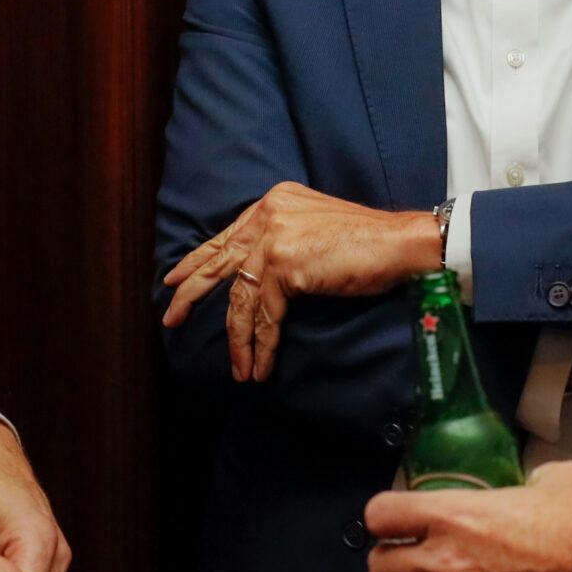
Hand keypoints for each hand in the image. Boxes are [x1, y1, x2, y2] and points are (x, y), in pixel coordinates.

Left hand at [160, 181, 443, 380]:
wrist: (401, 244)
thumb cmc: (369, 243)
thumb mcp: (316, 232)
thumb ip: (285, 243)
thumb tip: (262, 275)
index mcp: (273, 202)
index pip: (227, 235)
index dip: (199, 260)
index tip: (175, 279)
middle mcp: (268, 215)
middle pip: (220, 262)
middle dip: (192, 293)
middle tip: (171, 318)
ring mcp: (274, 239)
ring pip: (242, 298)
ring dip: (239, 339)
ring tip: (239, 368)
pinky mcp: (285, 265)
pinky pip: (264, 315)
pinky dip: (262, 344)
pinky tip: (260, 365)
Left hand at [365, 460, 571, 571]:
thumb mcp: (562, 478)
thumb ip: (534, 480)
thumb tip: (534, 488)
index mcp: (456, 516)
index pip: (381, 515)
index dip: (388, 520)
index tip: (404, 526)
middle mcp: (446, 565)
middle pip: (381, 571)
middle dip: (397, 570)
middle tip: (423, 570)